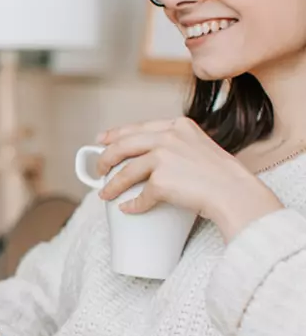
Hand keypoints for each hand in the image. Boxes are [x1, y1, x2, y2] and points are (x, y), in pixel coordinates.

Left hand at [95, 117, 283, 240]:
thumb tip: (150, 159)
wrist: (236, 194)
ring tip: (104, 194)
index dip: (115, 134)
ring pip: (126, 171)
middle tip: (98, 170)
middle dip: (105, 158)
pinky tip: (128, 209)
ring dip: (112, 185)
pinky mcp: (162, 181)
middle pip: (124, 145)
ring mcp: (164, 157)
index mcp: (178, 126)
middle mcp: (169, 137)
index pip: (138, 127)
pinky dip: (132, 205)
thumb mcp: (200, 147)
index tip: (101, 140)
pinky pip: (140, 196)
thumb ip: (177, 146)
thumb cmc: (223, 177)